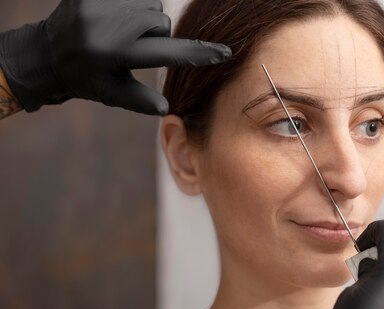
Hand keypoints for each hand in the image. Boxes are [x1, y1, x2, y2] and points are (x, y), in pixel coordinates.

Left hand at [0, 0, 230, 114]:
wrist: (45, 53)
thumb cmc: (85, 79)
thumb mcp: (113, 95)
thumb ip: (142, 101)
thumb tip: (168, 108)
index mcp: (116, 54)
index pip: (168, 52)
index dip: (198, 53)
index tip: (224, 52)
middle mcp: (108, 25)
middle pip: (160, 21)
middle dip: (157, 34)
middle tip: (136, 46)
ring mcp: (98, 3)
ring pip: (149, 4)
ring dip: (144, 16)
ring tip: (123, 30)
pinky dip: (131, 6)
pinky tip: (115, 19)